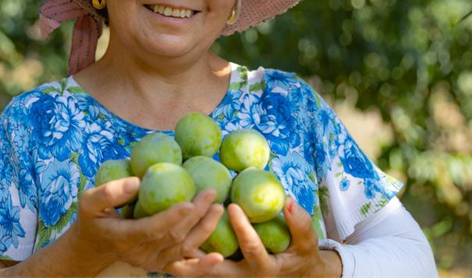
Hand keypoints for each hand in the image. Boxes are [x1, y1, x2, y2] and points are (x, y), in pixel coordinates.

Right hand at [71, 176, 226, 272]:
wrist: (95, 246)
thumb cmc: (93, 218)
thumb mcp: (89, 201)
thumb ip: (109, 192)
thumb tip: (137, 182)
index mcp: (125, 236)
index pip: (152, 229)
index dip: (171, 218)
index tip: (189, 202)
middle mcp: (141, 253)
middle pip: (173, 235)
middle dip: (195, 215)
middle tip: (210, 194)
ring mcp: (153, 262)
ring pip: (182, 249)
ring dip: (204, 230)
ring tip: (218, 209)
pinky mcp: (161, 265)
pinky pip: (183, 269)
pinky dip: (201, 266)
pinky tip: (218, 258)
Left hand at [165, 197, 340, 276]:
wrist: (296, 276)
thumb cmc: (301, 255)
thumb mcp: (307, 242)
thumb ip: (300, 223)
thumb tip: (287, 200)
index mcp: (265, 268)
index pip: (251, 248)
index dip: (242, 228)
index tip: (231, 205)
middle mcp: (245, 277)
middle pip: (218, 270)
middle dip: (198, 259)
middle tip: (180, 244)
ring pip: (206, 274)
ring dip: (187, 264)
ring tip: (165, 251)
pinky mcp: (224, 277)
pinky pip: (204, 272)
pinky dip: (188, 263)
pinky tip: (169, 250)